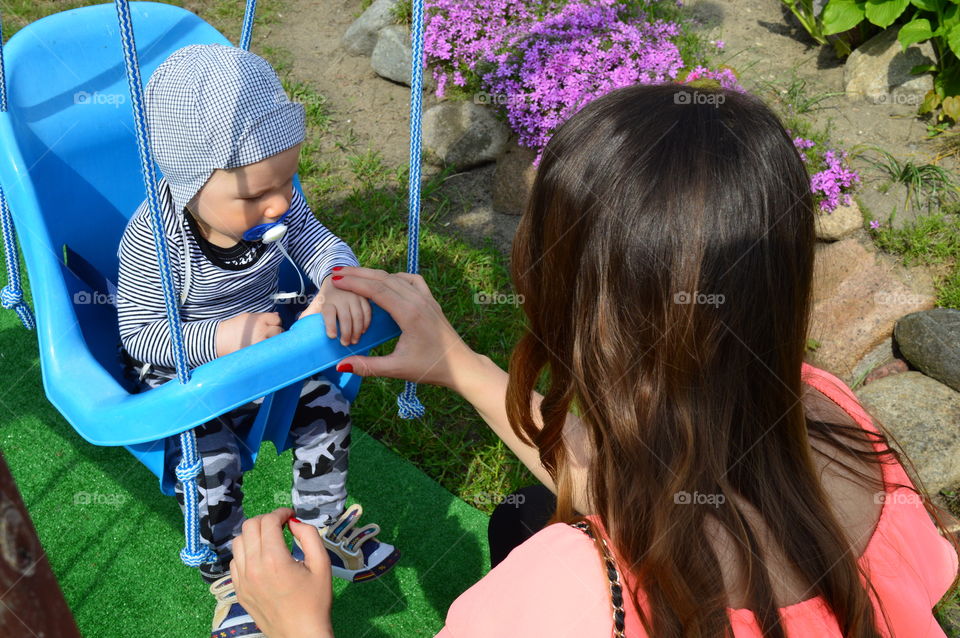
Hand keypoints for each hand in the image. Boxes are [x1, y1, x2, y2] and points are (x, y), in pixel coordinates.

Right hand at [215, 312, 282, 356]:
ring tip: (264, 343)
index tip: (270, 326)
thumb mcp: (248, 318)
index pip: (277, 320)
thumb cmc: (234, 329)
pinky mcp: (259, 353)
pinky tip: (263, 350)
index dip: (274, 323)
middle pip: (279, 330)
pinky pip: (271, 351)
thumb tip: (278, 316)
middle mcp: (262, 330)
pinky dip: (270, 351)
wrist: (221, 341)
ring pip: (278, 342)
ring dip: (274, 342)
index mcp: (259, 320)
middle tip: (267, 336)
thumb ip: (264, 317)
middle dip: (276, 332)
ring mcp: (261, 342)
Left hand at [231, 508, 334, 637]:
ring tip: (269, 540)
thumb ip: (309, 536)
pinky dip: (246, 553)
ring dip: (254, 535)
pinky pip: (235, 561)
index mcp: (274, 559)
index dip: (280, 513)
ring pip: (238, 542)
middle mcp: (253, 567)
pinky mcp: (238, 590)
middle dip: (266, 520)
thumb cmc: (315, 600)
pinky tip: (261, 558)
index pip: (268, 521)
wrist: (300, 634)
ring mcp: (242, 580)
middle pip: (250, 526)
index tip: (291, 516)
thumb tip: (295, 522)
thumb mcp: (322, 564)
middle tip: (281, 525)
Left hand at [298, 274, 371, 345]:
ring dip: (357, 330)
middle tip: (345, 344)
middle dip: (346, 333)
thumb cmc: (326, 298)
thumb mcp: (316, 305)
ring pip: (358, 316)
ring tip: (355, 341)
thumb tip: (298, 331)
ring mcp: (354, 296)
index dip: (330, 324)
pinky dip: (367, 323)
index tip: (331, 336)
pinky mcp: (364, 297)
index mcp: (328, 300)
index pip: (329, 313)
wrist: (337, 279)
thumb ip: (308, 316)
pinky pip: (368, 311)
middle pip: (345, 317)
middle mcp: (341, 297)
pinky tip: (363, 331)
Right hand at [327, 266, 479, 389]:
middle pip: (384, 278)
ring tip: (354, 275)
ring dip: (374, 274)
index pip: (377, 290)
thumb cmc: (431, 368)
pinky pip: (411, 280)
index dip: (355, 283)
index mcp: (410, 314)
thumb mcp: (397, 369)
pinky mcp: (431, 301)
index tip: (336, 280)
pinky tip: (386, 281)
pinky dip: (395, 277)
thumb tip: (340, 365)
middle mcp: (419, 301)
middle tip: (337, 272)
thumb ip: (368, 366)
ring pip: (397, 277)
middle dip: (359, 274)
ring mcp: (427, 298)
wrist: (462, 366)